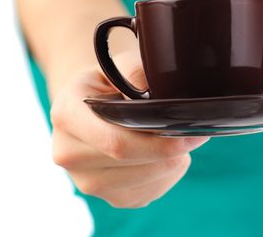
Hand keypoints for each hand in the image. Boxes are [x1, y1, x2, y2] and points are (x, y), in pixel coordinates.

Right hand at [50, 51, 208, 207]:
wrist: (93, 106)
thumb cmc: (110, 83)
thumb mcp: (120, 65)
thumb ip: (136, 73)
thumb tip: (155, 95)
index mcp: (67, 115)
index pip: (116, 141)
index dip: (159, 141)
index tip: (189, 132)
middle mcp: (68, 154)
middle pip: (131, 162)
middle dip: (170, 150)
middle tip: (195, 133)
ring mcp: (86, 181)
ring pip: (146, 180)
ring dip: (171, 162)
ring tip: (173, 138)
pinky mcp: (109, 196)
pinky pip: (150, 192)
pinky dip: (167, 175)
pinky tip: (163, 155)